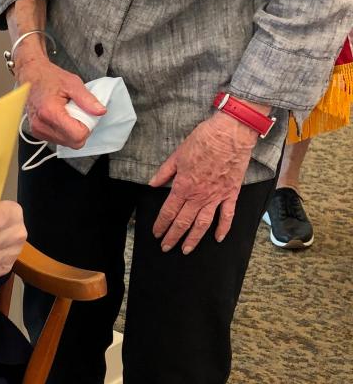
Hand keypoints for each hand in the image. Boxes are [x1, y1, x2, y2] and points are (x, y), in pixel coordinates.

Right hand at [15, 53, 106, 147]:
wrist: (31, 76)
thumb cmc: (48, 77)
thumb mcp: (72, 83)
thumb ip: (87, 99)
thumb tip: (100, 111)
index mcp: (50, 112)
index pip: (78, 135)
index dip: (87, 126)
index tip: (85, 114)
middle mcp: (42, 125)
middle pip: (74, 142)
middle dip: (80, 130)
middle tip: (77, 113)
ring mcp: (38, 130)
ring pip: (67, 143)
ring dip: (72, 131)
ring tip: (67, 113)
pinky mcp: (37, 132)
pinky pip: (59, 140)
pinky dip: (64, 131)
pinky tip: (61, 117)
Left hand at [149, 112, 256, 253]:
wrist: (230, 133)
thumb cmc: (203, 140)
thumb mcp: (177, 155)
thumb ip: (164, 172)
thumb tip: (152, 184)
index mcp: (183, 186)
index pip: (168, 211)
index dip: (161, 225)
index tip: (156, 233)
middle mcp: (198, 195)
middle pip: (183, 222)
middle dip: (173, 237)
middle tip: (166, 247)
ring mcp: (216, 196)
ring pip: (203, 223)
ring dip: (193, 239)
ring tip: (186, 249)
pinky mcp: (231, 193)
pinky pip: (227, 215)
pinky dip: (223, 228)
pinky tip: (219, 238)